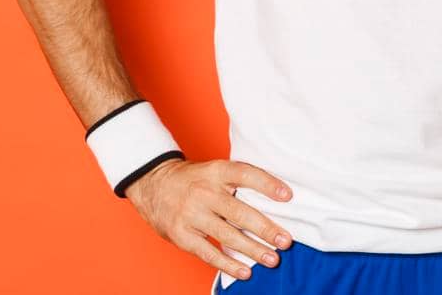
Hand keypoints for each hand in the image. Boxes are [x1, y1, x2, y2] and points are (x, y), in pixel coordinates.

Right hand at [125, 157, 296, 282]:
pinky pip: (209, 253)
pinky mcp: (181, 235)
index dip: (267, 184)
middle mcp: (204, 192)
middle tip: (286, 241)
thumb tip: (275, 199)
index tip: (288, 196)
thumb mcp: (213, 170)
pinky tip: (245, 271)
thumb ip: (237, 182)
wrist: (153, 183)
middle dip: (265, 229)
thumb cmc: (193, 179)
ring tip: (272, 259)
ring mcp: (191, 214)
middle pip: (239, 212)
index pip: (245, 174)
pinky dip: (228, 264)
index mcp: (216, 171)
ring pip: (227, 236)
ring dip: (253, 250)